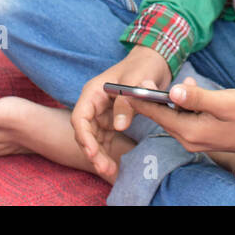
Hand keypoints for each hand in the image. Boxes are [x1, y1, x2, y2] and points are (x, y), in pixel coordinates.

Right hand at [71, 47, 171, 181]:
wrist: (155, 62)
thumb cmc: (144, 66)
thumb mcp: (137, 80)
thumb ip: (126, 102)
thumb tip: (119, 127)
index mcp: (93, 92)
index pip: (80, 117)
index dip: (84, 136)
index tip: (92, 152)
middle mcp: (94, 104)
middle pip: (86, 133)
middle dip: (93, 152)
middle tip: (104, 168)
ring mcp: (102, 114)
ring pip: (95, 140)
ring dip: (100, 156)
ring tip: (110, 171)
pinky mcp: (112, 120)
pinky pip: (106, 140)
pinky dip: (108, 153)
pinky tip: (114, 167)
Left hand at [125, 78, 234, 156]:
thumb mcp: (225, 101)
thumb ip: (197, 97)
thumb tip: (172, 90)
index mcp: (192, 131)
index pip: (158, 113)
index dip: (142, 98)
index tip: (127, 84)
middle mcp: (190, 139)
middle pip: (163, 116)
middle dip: (151, 99)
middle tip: (140, 79)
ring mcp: (197, 139)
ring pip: (174, 117)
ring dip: (169, 100)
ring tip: (163, 82)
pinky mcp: (205, 136)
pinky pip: (185, 119)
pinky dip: (182, 105)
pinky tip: (190, 90)